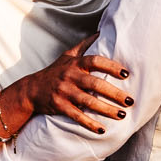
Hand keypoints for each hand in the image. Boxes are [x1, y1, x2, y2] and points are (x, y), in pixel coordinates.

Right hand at [6, 35, 130, 133]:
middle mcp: (69, 76)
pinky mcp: (59, 106)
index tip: (126, 74)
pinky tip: (102, 129)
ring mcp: (64, 92)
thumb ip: (84, 45)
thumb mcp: (67, 56)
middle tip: (130, 101)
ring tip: (122, 115)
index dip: (111, 67)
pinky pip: (77, 116)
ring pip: (88, 102)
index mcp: (74, 63)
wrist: (31, 90)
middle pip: (95, 84)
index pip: (95, 61)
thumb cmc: (54, 72)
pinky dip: (89, 124)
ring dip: (107, 110)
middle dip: (114, 93)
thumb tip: (101, 32)